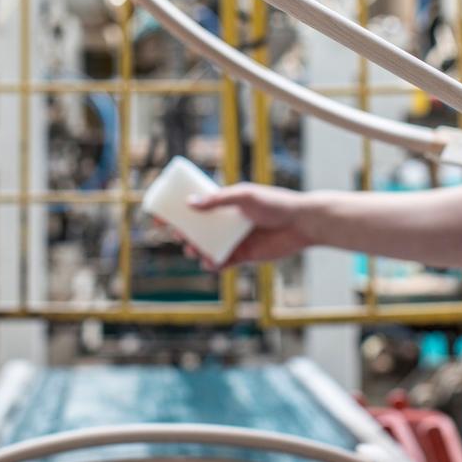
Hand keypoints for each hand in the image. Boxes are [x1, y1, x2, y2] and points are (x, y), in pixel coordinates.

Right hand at [164, 183, 318, 269]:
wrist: (301, 223)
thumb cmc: (275, 203)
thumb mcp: (244, 196)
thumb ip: (217, 200)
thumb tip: (189, 204)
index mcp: (225, 203)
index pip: (195, 206)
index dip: (176, 212)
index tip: (160, 216)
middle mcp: (227, 222)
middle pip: (197, 229)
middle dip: (183, 234)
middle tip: (179, 236)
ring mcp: (234, 239)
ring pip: (206, 247)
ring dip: (195, 250)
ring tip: (193, 250)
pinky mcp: (244, 255)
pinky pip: (223, 262)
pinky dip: (213, 264)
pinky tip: (210, 263)